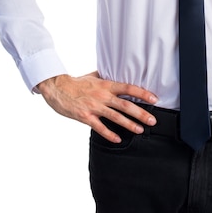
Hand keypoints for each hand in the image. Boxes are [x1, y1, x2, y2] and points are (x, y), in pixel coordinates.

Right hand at [36, 71, 158, 142]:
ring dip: (130, 125)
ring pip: (116, 117)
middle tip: (152, 120)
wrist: (58, 88)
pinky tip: (118, 139)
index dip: (142, 93)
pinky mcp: (85, 116)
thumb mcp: (94, 76)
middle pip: (126, 105)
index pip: (128, 88)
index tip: (154, 99)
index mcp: (106, 84)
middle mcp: (102, 95)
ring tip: (140, 130)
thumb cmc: (77, 82)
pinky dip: (110, 134)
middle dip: (141, 114)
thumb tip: (116, 73)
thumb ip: (106, 77)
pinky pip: (100, 127)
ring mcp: (94, 106)